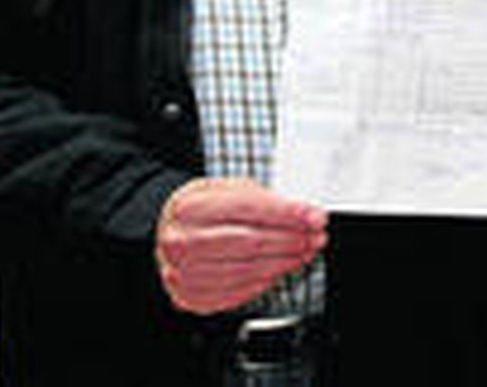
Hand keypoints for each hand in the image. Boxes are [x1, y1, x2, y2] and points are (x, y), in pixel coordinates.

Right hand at [155, 177, 326, 313]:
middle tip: (316, 236)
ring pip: (247, 271)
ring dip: (284, 263)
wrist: (170, 232)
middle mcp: (180, 241)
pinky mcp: (189, 297)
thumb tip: (306, 215)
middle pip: (251, 243)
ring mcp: (181, 273)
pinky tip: (280, 270)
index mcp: (190, 206)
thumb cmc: (203, 209)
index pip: (250, 209)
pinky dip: (265, 282)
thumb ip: (267, 201)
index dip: (289, 214)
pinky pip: (237, 293)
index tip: (316, 217)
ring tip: (303, 252)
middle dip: (292, 240)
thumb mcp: (230, 190)